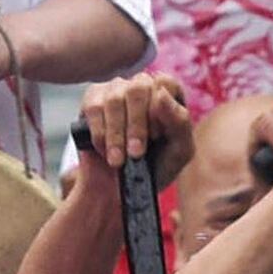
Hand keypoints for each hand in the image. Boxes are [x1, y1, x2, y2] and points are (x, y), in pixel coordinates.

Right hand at [73, 74, 194, 187]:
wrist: (120, 191)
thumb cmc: (155, 167)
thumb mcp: (180, 150)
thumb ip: (179, 121)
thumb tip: (161, 93)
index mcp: (168, 94)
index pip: (166, 83)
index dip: (161, 109)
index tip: (157, 136)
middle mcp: (141, 87)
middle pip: (138, 87)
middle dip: (137, 125)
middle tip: (136, 154)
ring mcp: (115, 91)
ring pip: (115, 99)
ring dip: (117, 135)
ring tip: (118, 160)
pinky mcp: (92, 100)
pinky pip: (94, 108)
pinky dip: (100, 134)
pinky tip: (104, 151)